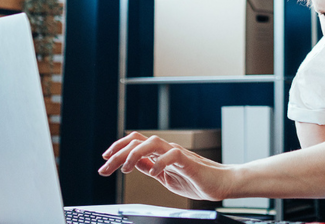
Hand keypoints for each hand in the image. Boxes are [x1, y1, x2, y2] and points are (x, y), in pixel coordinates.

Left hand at [98, 132, 228, 200]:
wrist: (221, 183)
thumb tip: (134, 163)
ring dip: (134, 154)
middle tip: (104, 168)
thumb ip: (151, 168)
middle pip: (137, 141)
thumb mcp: (165, 178)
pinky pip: (171, 155)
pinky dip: (159, 162)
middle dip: (117, 153)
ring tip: (124, 168)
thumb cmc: (197, 181)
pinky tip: (153, 172)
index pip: (135, 143)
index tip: (105, 160)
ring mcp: (177, 153)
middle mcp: (166, 150)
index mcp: (160, 154)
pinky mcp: (188, 160)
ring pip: (151, 142)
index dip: (118, 149)